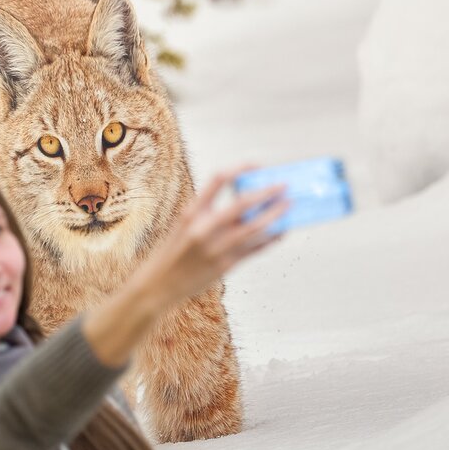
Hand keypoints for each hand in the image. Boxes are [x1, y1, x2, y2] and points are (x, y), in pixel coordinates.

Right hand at [143, 166, 289, 306]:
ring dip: (275, 215)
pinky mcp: (225, 266)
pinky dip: (270, 239)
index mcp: (192, 212)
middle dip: (267, 193)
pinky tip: (281, 231)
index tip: (256, 164)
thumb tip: (244, 202)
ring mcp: (216, 248)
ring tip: (288, 206)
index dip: (240, 168)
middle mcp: (204, 228)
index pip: (218, 180)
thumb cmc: (173, 251)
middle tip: (284, 185)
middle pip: (242, 203)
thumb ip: (208, 212)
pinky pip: (254, 249)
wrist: (159, 284)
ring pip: (255, 228)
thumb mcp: (184, 225)